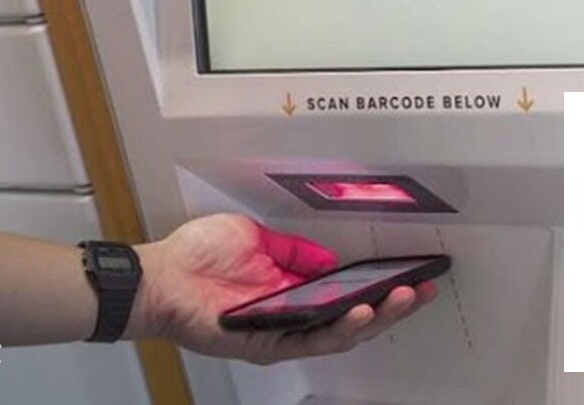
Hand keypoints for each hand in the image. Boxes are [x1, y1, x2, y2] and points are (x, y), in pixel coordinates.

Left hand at [125, 214, 437, 364]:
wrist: (161, 275)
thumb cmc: (198, 256)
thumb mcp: (257, 237)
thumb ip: (296, 251)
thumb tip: (332, 260)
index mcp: (292, 289)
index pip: (346, 292)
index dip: (379, 285)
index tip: (410, 272)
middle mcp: (292, 315)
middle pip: (353, 316)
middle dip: (392, 305)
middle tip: (423, 290)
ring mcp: (281, 333)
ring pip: (340, 334)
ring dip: (375, 317)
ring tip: (402, 299)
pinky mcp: (267, 345)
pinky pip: (311, 341)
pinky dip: (340, 328)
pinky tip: (361, 312)